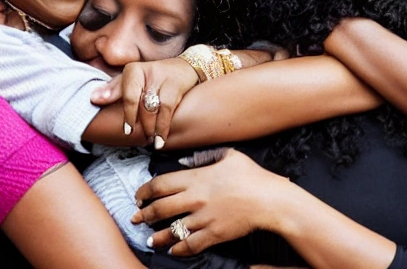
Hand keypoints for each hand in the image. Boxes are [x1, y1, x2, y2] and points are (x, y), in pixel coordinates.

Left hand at [91, 58, 199, 148]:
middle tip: (139, 138)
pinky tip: (161, 139)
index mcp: (133, 70)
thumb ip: (113, 90)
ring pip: (154, 108)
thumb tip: (93, 99)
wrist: (184, 68)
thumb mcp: (131, 80)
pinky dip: (163, 127)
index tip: (127, 131)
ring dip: (152, 128)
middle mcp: (147, 72)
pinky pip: (167, 110)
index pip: (128, 95)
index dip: (128, 115)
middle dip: (140, 125)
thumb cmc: (151, 77)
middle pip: (141, 104)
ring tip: (150, 140)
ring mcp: (163, 79)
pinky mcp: (176, 87)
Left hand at [132, 149, 289, 255]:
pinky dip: (179, 249)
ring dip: (157, 235)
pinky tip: (173, 250)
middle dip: (144, 215)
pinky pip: (190, 244)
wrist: (270, 200)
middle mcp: (195, 198)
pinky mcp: (214, 234)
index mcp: (196, 177)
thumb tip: (189, 160)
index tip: (138, 196)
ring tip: (150, 238)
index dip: (144, 191)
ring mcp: (203, 218)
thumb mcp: (229, 155)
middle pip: (160, 208)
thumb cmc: (252, 175)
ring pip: (171, 230)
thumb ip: (206, 156)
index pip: (160, 184)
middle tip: (136, 218)